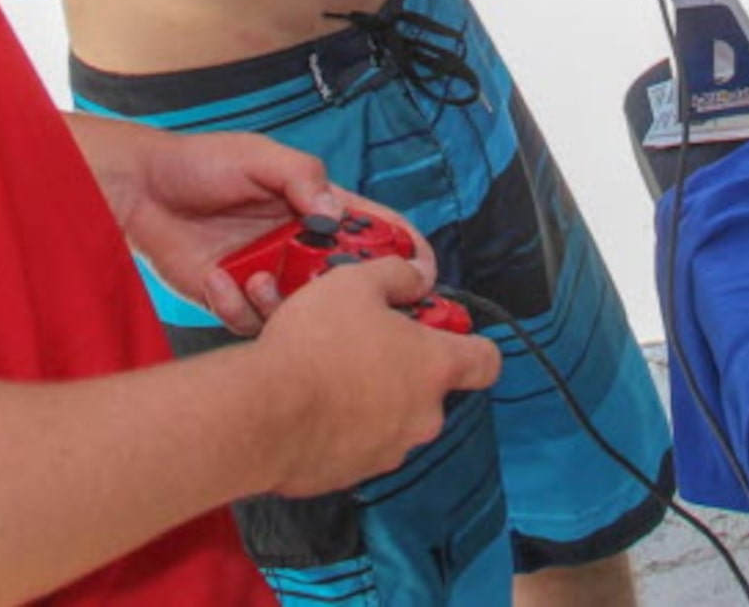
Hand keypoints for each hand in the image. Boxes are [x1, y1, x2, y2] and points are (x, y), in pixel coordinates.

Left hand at [103, 130, 439, 336]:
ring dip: (287, 306)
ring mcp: (270, 276)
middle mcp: (300, 247)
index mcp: (317, 207)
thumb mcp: (258, 156)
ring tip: (258, 280)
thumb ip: (302, 176)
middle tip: (335, 299)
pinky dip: (238, 307)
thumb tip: (334, 211)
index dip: (406, 252)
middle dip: (351, 297)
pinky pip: (253, 323)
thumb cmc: (199, 163)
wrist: (140, 191)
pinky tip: (217, 278)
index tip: (421, 273)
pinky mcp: (236, 301)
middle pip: (350, 283)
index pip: (376, 231)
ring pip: (306, 314)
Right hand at [253, 258, 500, 497]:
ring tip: (329, 369)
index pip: (486, 361)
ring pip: (391, 416)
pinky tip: (312, 401)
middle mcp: (422, 415)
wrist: (263, 412)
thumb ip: (397, 276)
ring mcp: (389, 449)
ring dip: (369, 395)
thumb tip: (416, 276)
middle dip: (402, 366)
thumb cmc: (312, 348)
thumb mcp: (355, 283)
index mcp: (434, 367)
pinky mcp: (352, 473)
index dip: (472, 343)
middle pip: (430, 388)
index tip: (448, 332)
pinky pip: (356, 442)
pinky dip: (340, 424)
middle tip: (367, 342)